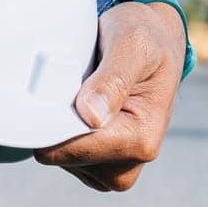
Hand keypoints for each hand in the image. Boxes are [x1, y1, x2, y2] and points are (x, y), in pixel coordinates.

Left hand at [35, 1, 186, 191]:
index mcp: (141, 140)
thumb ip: (113, 79)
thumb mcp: (132, 44)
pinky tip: (79, 103)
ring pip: (59, 157)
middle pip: (60, 157)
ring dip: (61, 123)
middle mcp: (131, 162)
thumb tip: (92, 117)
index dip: (52, 120)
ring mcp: (116, 168)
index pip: (70, 149)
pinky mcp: (102, 163)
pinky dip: (63, 129)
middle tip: (74, 84)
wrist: (155, 40)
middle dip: (57, 121)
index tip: (53, 89)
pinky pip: (64, 155)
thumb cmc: (144, 39)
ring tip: (81, 91)